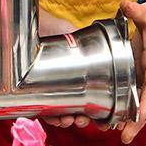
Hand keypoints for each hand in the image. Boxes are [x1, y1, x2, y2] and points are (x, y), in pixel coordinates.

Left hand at [38, 11, 99, 131]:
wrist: (37, 25)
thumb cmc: (58, 29)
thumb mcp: (79, 40)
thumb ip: (92, 51)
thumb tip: (109, 61)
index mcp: (83, 77)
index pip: (94, 101)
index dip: (99, 114)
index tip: (103, 121)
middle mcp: (68, 84)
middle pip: (78, 111)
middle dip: (82, 120)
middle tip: (82, 120)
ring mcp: (52, 89)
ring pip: (62, 113)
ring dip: (68, 121)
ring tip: (69, 119)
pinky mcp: (36, 90)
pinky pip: (43, 109)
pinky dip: (51, 116)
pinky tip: (56, 117)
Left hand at [114, 0, 145, 143]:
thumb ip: (135, 10)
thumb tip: (126, 5)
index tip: (140, 115)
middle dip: (137, 121)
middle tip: (125, 137)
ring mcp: (142, 74)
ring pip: (138, 101)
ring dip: (129, 118)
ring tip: (116, 134)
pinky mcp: (135, 73)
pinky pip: (131, 94)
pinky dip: (124, 107)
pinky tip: (112, 119)